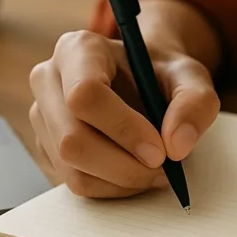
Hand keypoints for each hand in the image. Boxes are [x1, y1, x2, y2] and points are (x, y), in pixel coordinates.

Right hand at [29, 29, 219, 197]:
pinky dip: (111, 188)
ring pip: (71, 168)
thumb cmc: (163, 75)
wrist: (145, 83)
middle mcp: (48, 79)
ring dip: (120, 180)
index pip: (85, 95)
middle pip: (72, 140)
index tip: (160, 151)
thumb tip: (176, 146)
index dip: (123, 129)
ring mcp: (42, 116)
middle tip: (163, 169)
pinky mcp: (45, 147)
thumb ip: (194, 103)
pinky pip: (74, 182)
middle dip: (123, 165)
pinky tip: (134, 172)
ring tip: (154, 171)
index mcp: (78, 49)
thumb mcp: (191, 78)